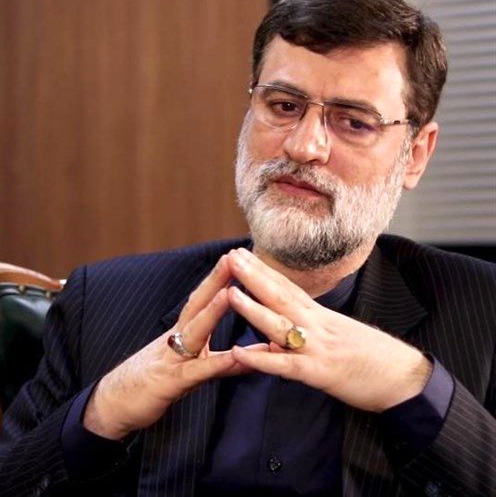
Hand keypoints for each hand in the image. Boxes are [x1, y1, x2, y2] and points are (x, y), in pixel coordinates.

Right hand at [83, 254, 268, 439]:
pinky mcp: (170, 383)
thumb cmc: (150, 384)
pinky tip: (235, 356)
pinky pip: (196, 371)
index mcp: (179, 335)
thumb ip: (219, 364)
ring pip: (194, 331)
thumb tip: (248, 357)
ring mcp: (171, 359)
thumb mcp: (188, 372)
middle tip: (234, 256)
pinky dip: (216, 363)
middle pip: (196, 305)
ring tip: (231, 294)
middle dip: (215, 280)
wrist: (113, 404)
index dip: (217, 279)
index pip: (200, 301)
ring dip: (213, 312)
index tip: (236, 257)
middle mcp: (174, 340)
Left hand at [225, 247, 431, 412]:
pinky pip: (285, 365)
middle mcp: (317, 325)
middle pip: (280, 296)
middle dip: (253, 276)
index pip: (287, 287)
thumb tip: (274, 342)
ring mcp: (317, 347)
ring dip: (253, 309)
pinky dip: (261, 360)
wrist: (406, 380)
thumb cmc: (372, 360)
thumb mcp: (336, 339)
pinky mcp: (318, 373)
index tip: (242, 253)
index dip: (264, 270)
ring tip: (228, 293)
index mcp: (320, 316)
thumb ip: (304, 337)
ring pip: (279, 325)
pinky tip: (239, 352)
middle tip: (229, 256)